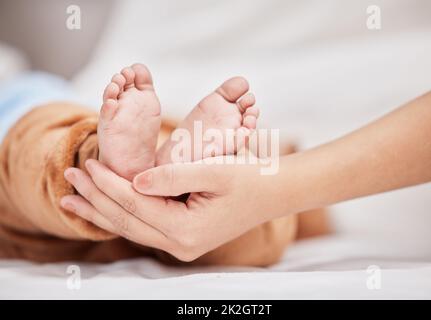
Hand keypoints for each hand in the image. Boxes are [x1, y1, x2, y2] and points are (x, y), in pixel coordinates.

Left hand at [61, 158, 277, 260]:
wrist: (273, 193)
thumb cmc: (249, 179)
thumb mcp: (213, 171)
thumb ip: (171, 176)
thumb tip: (133, 180)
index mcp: (186, 229)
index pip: (134, 204)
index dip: (107, 184)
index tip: (86, 164)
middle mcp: (180, 244)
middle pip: (126, 221)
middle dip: (95, 200)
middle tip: (68, 181)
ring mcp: (181, 244)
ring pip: (132, 227)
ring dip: (102, 211)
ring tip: (73, 200)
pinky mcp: (183, 237)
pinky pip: (144, 227)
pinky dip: (122, 214)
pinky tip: (105, 207)